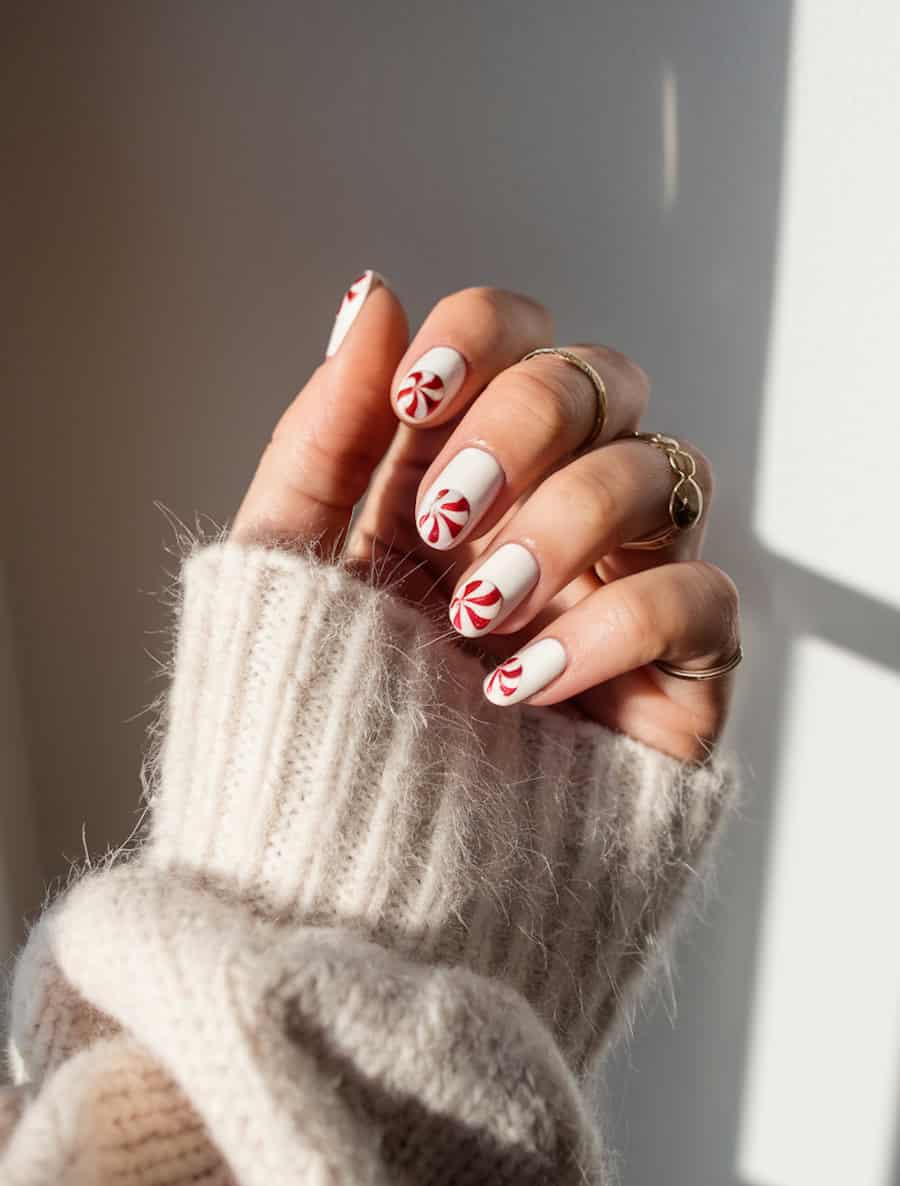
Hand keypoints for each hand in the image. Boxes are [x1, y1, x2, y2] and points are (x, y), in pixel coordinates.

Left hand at [233, 275, 739, 761]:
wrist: (363, 875)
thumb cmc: (321, 715)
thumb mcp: (289, 562)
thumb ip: (328, 430)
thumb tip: (372, 293)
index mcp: (463, 469)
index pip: (515, 335)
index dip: (481, 334)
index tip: (417, 394)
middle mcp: (550, 506)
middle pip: (601, 380)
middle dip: (523, 426)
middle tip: (445, 516)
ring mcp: (619, 580)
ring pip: (663, 471)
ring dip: (563, 525)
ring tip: (477, 616)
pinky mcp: (675, 669)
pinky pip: (701, 598)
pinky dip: (614, 625)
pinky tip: (526, 684)